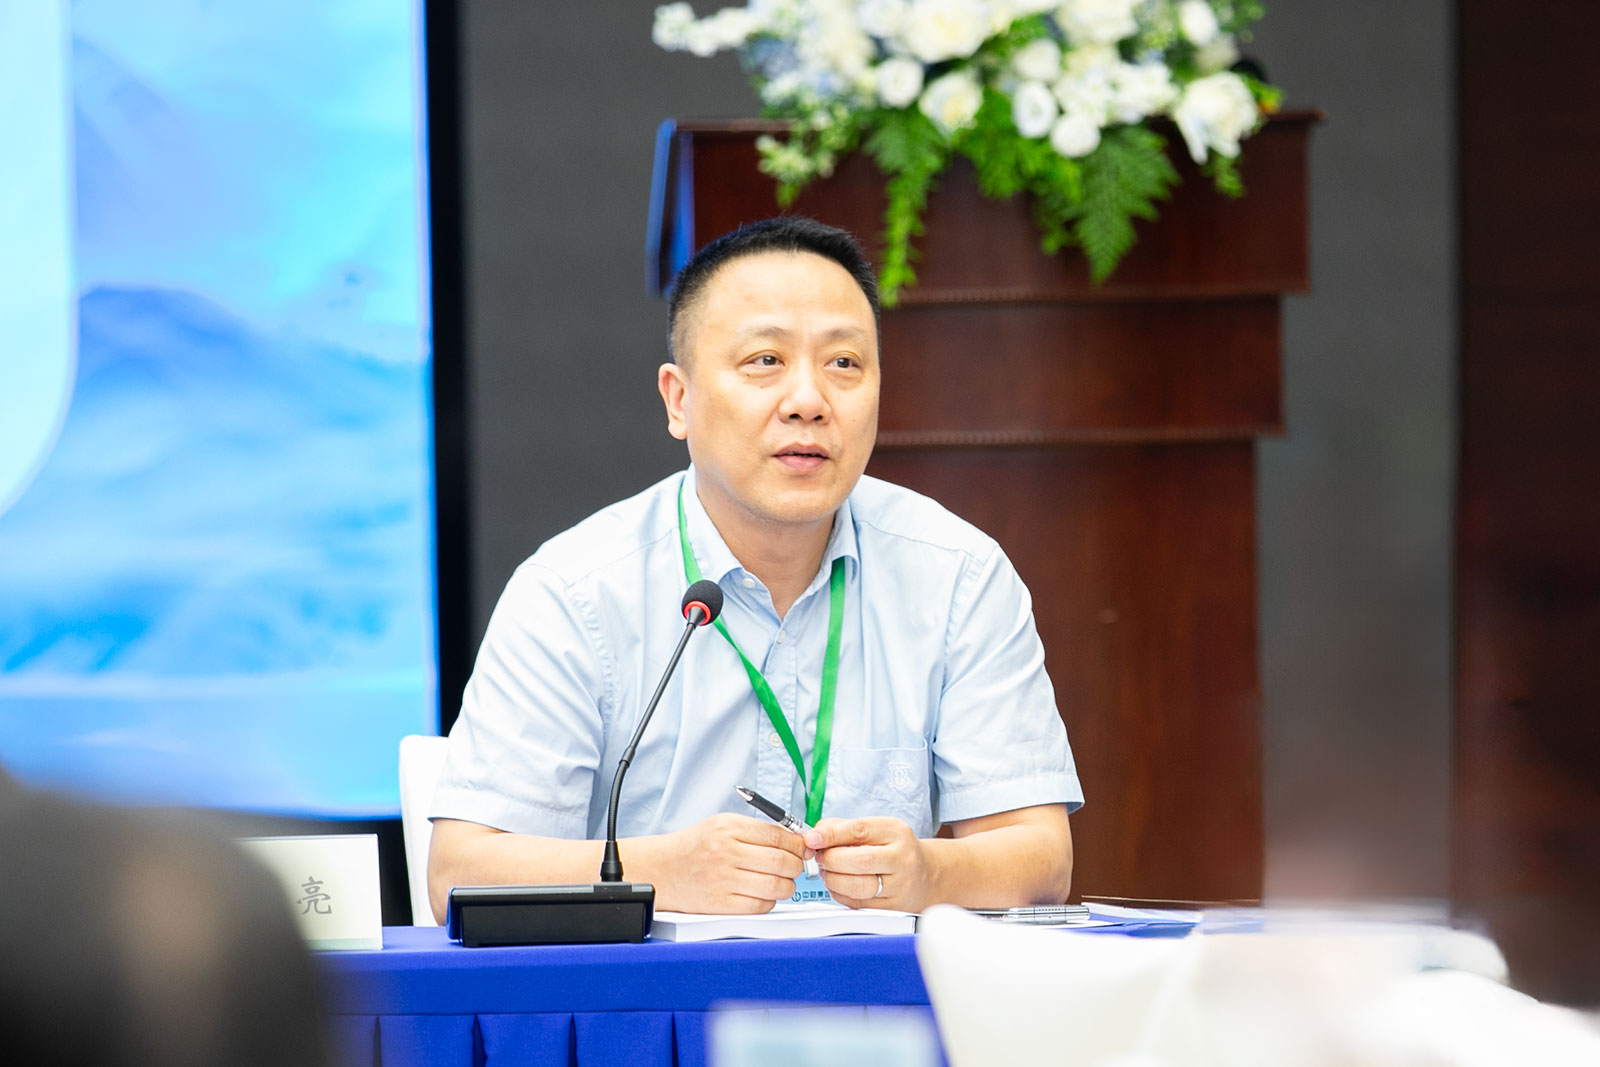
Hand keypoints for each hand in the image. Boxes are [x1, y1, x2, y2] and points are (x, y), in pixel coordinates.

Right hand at [647, 813, 804, 913]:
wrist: (661, 869)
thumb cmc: (694, 847)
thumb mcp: (722, 825)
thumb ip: (756, 831)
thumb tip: (795, 840)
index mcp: (729, 828)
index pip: (778, 835)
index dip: (798, 844)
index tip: (804, 849)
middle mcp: (726, 852)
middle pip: (781, 862)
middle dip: (796, 866)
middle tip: (795, 867)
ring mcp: (723, 880)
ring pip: (775, 886)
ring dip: (786, 886)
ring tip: (780, 882)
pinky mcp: (720, 904)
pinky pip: (760, 906)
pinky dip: (769, 902)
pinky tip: (763, 894)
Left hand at [804, 816, 932, 911]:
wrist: (926, 876)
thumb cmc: (894, 850)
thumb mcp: (877, 829)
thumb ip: (843, 828)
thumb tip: (815, 835)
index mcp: (896, 833)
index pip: (859, 831)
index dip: (831, 835)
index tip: (812, 838)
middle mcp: (901, 860)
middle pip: (858, 861)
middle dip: (830, 859)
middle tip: (820, 856)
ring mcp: (898, 887)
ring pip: (856, 887)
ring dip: (832, 879)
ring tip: (828, 871)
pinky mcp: (890, 909)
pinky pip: (855, 904)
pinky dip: (839, 894)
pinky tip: (839, 884)